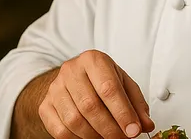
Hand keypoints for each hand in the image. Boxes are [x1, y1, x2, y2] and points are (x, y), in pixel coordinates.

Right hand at [39, 50, 154, 138]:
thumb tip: (145, 125)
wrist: (73, 79)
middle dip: (110, 128)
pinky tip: (91, 137)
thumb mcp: (123, 84)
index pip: (108, 88)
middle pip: (90, 106)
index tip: (133, 130)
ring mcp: (55, 88)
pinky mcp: (45, 106)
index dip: (122, 113)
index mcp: (93, 60)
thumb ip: (136, 104)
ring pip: (74, 120)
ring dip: (95, 136)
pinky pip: (60, 130)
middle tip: (123, 138)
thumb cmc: (101, 80)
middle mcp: (71, 71)